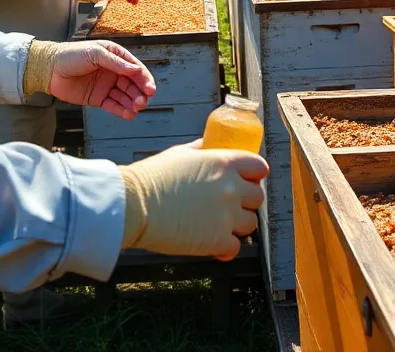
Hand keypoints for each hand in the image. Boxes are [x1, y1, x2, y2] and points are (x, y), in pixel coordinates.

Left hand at [48, 40, 155, 118]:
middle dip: (140, 94)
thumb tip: (135, 70)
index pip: (135, 69)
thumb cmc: (70, 55)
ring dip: (133, 103)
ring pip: (125, 96)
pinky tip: (128, 114)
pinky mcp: (98, 98)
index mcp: (115, 56)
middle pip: (133, 84)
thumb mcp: (94, 53)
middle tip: (142, 102)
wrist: (49, 70)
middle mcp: (114, 71)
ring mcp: (106, 86)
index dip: (144, 79)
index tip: (150, 89)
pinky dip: (122, 110)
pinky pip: (114, 105)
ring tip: (136, 109)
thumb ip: (115, 63)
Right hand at [119, 142, 268, 259]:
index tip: (247, 182)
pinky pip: (236, 247)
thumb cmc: (152, 179)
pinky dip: (227, 248)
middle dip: (246, 202)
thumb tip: (208, 146)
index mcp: (224, 163)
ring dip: (238, 225)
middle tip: (230, 206)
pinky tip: (215, 245)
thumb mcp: (180, 153)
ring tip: (220, 226)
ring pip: (251, 223)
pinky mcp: (218, 240)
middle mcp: (231, 188)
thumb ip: (201, 150)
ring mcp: (227, 215)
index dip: (254, 176)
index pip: (260, 167)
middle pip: (257, 197)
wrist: (135, 205)